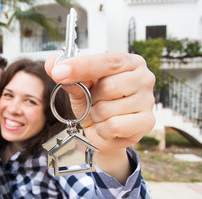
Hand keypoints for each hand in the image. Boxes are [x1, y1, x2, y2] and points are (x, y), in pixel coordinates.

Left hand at [45, 53, 154, 181]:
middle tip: (94, 102)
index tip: (59, 72)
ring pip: (108, 109)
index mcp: (129, 62)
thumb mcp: (78, 88)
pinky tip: (108, 128)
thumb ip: (67, 76)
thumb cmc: (94, 104)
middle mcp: (144, 78)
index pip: (106, 61)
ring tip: (102, 116)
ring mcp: (148, 101)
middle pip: (108, 86)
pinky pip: (114, 126)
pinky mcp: (147, 122)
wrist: (102, 133)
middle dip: (92, 99)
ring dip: (96, 116)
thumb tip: (53, 64)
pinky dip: (103, 130)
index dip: (81, 66)